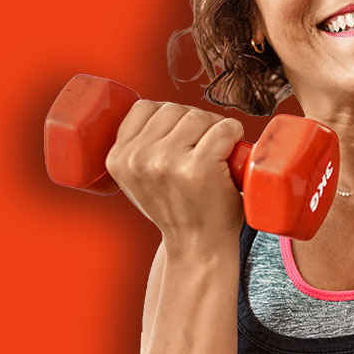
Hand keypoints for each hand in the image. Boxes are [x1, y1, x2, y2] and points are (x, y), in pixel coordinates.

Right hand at [104, 101, 245, 246]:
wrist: (199, 245)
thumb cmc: (179, 207)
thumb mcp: (141, 178)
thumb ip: (140, 148)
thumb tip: (162, 110)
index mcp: (118, 158)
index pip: (146, 108)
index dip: (172, 117)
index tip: (184, 137)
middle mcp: (138, 159)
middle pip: (175, 109)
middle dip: (197, 122)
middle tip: (207, 147)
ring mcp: (167, 163)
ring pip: (199, 116)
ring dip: (216, 128)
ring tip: (218, 152)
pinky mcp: (199, 168)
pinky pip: (223, 129)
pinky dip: (234, 133)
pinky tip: (233, 150)